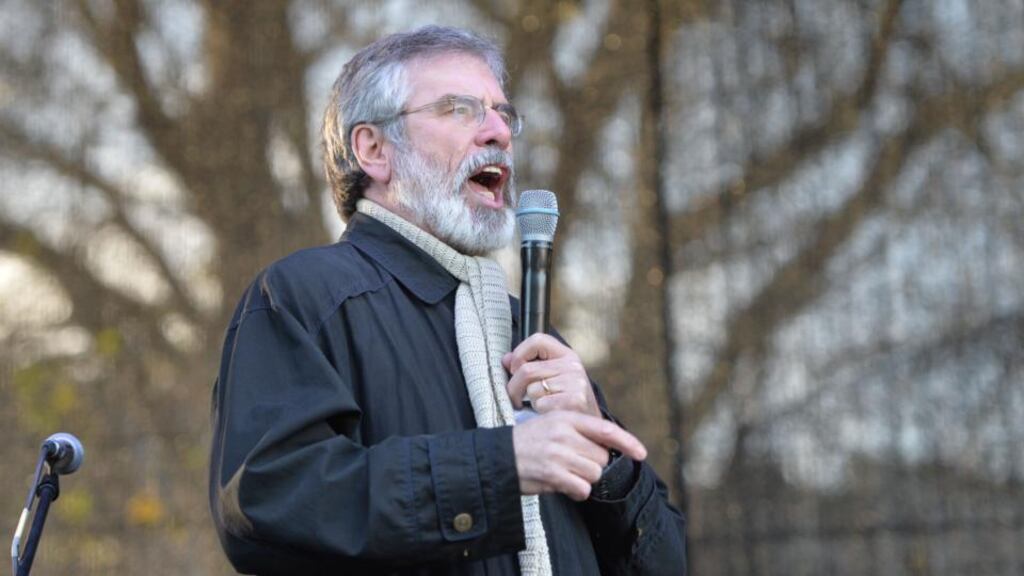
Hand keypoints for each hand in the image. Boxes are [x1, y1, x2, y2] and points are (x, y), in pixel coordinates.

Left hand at [503, 334, 600, 417]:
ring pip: (532, 389)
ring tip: (543, 405)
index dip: (520, 353)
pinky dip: (539, 411)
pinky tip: (549, 413)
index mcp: (567, 355)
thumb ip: (527, 365)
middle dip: (514, 387)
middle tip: (515, 399)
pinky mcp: (575, 401)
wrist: (588, 426)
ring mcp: (576, 383)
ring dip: (531, 401)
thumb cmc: (564, 400)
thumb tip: (505, 360)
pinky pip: (541, 403)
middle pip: (527, 370)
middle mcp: (574, 366)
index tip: (514, 369)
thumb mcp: (549, 377)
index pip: (538, 340)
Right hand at [512, 411, 646, 500]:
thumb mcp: (552, 425)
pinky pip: (582, 489)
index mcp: (566, 418)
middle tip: (573, 464)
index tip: (642, 453)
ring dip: (584, 479)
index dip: (627, 442)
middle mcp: (564, 434)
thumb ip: (579, 432)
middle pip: (602, 458)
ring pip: (594, 474)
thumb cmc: (529, 442)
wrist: (497, 457)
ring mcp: (559, 454)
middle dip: (593, 466)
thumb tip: (609, 449)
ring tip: (564, 474)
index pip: (605, 430)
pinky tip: (562, 485)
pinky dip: (577, 492)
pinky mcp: (553, 474)